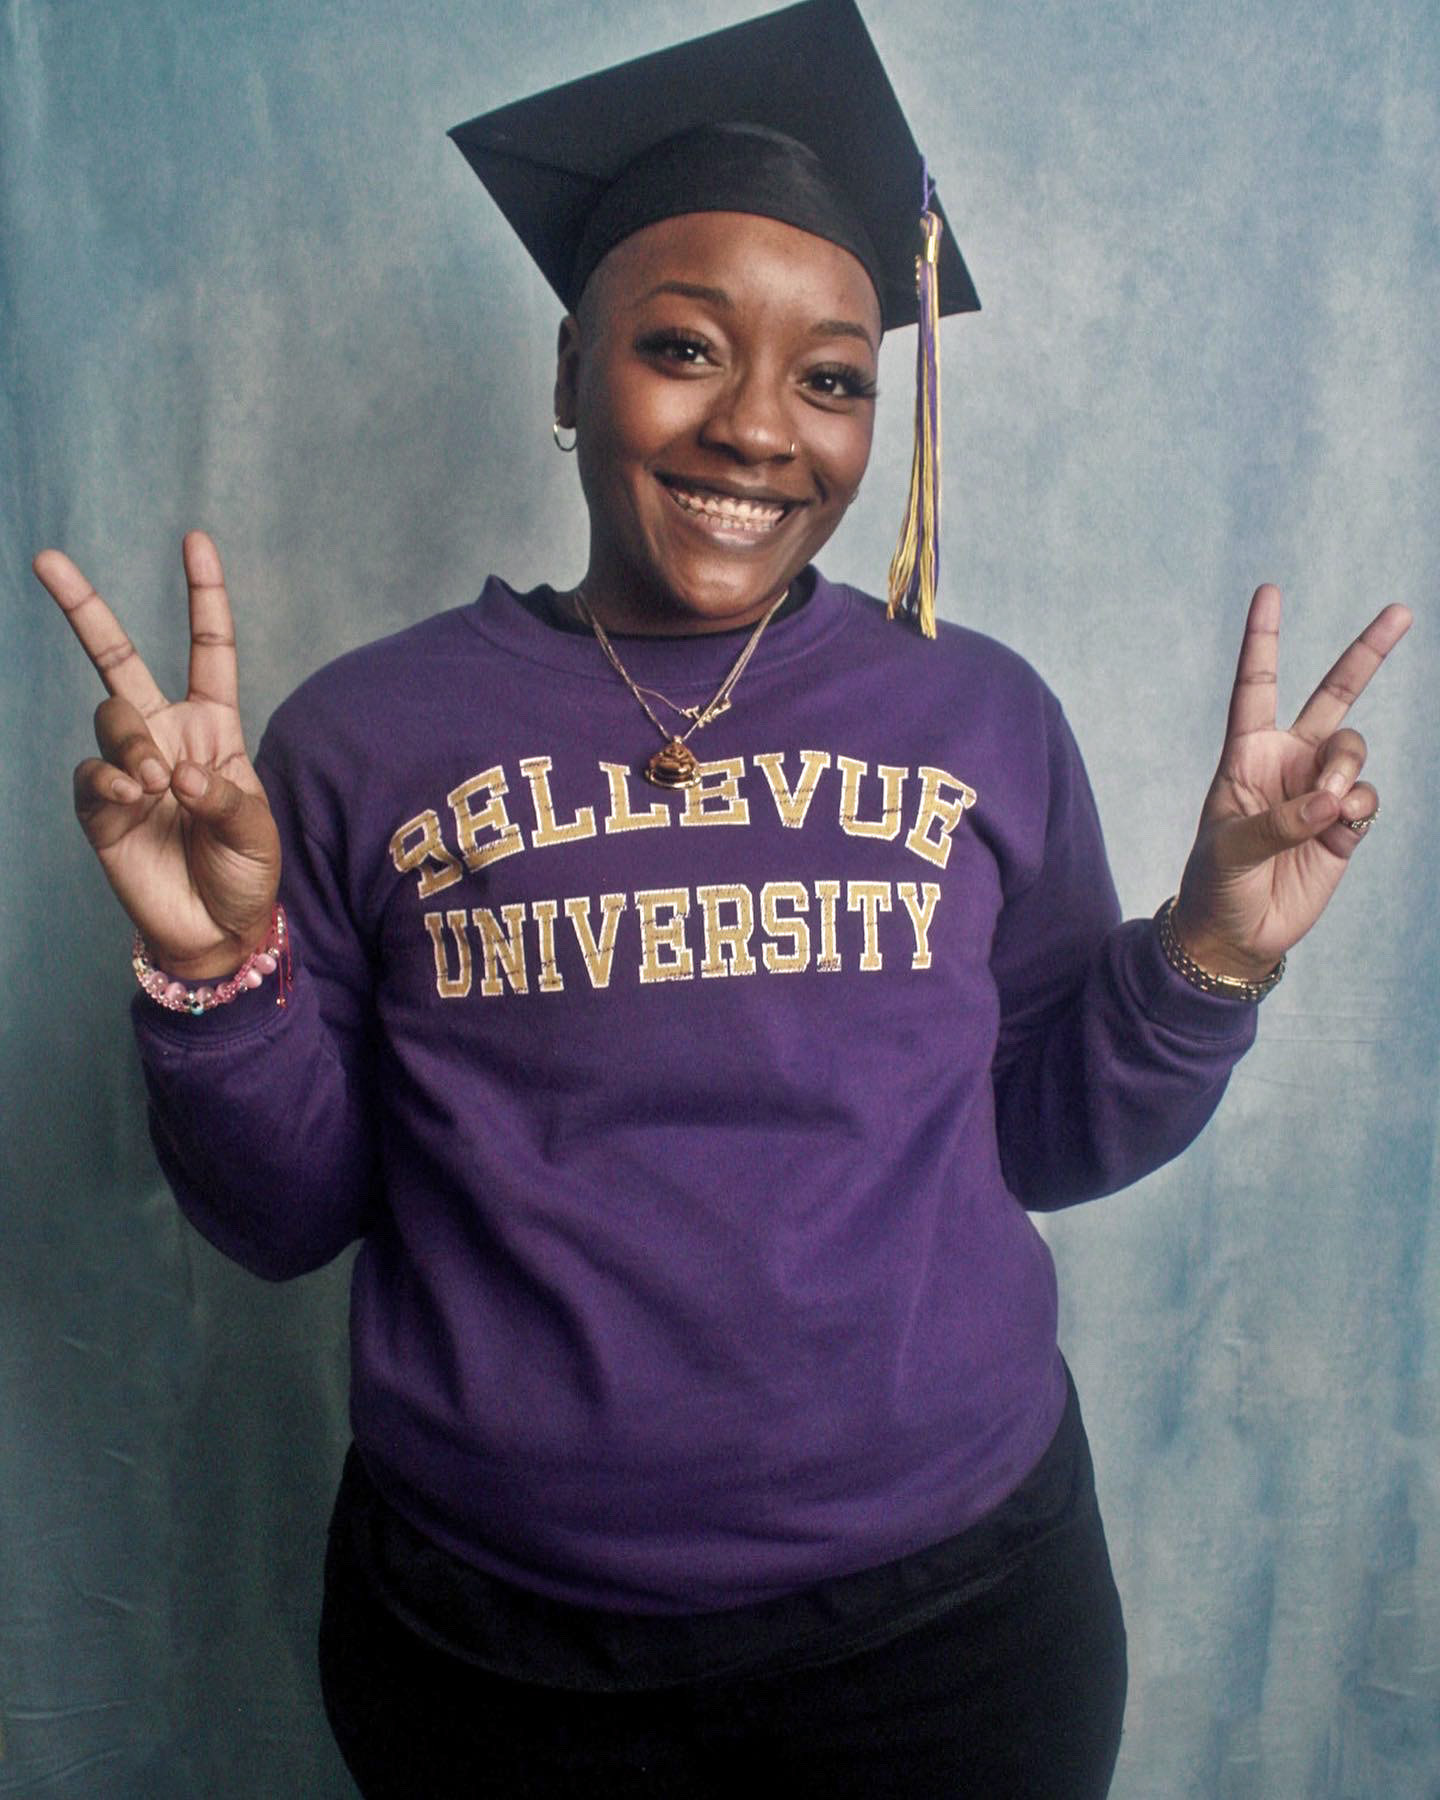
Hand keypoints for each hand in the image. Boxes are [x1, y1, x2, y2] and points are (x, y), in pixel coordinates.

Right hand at [34, 531, 280, 979]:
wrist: (217, 931)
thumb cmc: (246, 876)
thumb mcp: (258, 833)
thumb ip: (226, 799)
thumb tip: (177, 773)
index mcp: (214, 727)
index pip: (209, 649)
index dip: (204, 595)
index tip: (194, 539)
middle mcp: (165, 736)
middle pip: (117, 657)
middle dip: (82, 607)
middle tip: (47, 560)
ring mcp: (128, 767)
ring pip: (109, 718)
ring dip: (130, 743)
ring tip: (157, 786)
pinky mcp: (101, 807)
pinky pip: (92, 773)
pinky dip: (111, 779)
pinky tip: (135, 798)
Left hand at [1173, 584, 1411, 981]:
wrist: (1237, 934)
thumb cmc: (1216, 884)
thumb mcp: (1231, 850)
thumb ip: (1279, 822)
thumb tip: (1333, 800)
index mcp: (1245, 754)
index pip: (1255, 686)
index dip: (1263, 639)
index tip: (1269, 592)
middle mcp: (1287, 762)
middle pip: (1333, 695)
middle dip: (1366, 653)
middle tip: (1400, 612)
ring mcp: (1319, 789)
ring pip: (1354, 749)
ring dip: (1347, 769)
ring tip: (1327, 804)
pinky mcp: (1344, 823)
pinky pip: (1368, 796)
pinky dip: (1358, 807)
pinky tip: (1339, 829)